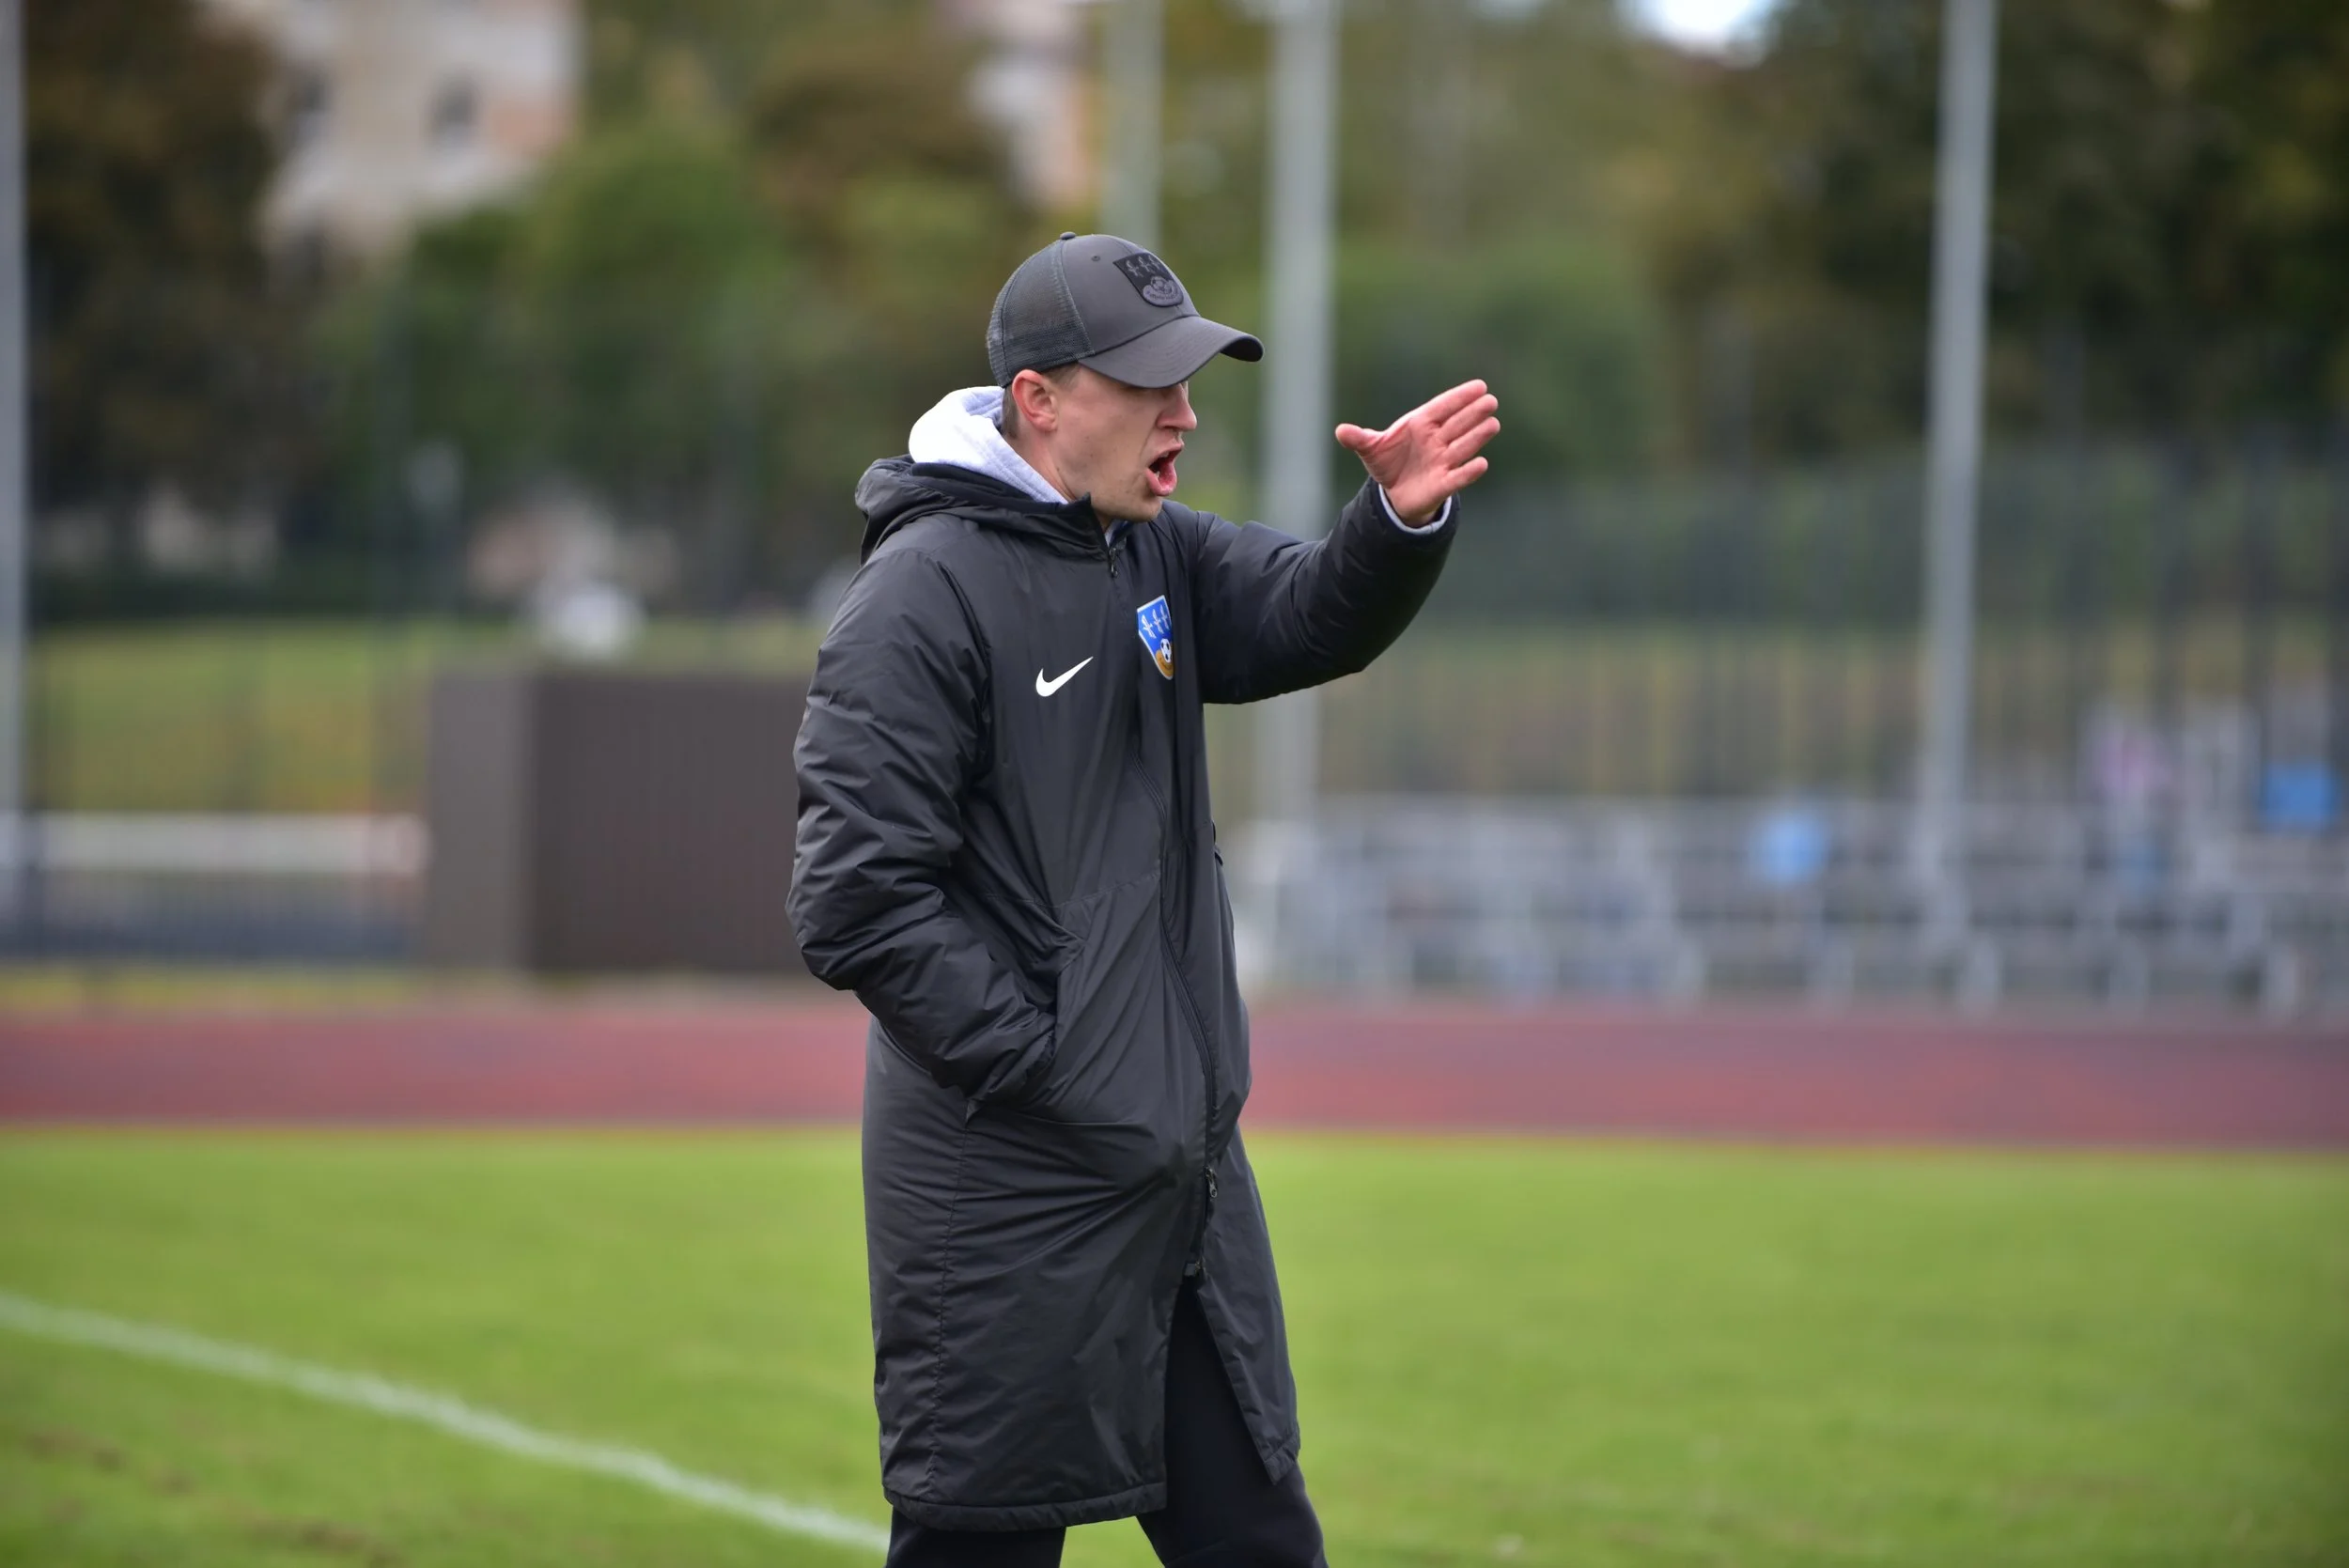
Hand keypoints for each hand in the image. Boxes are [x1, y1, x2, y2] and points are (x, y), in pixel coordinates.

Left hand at [1335, 379, 1499, 524]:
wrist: (1394, 493)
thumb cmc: (1388, 462)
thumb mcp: (1370, 449)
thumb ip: (1359, 439)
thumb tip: (1340, 431)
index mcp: (1421, 424)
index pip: (1443, 407)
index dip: (1460, 397)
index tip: (1479, 386)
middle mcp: (1436, 440)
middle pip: (1457, 424)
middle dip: (1473, 413)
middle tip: (1490, 401)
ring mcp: (1442, 461)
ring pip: (1463, 446)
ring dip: (1477, 436)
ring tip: (1493, 424)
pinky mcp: (1443, 483)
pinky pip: (1459, 476)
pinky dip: (1469, 472)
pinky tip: (1481, 464)